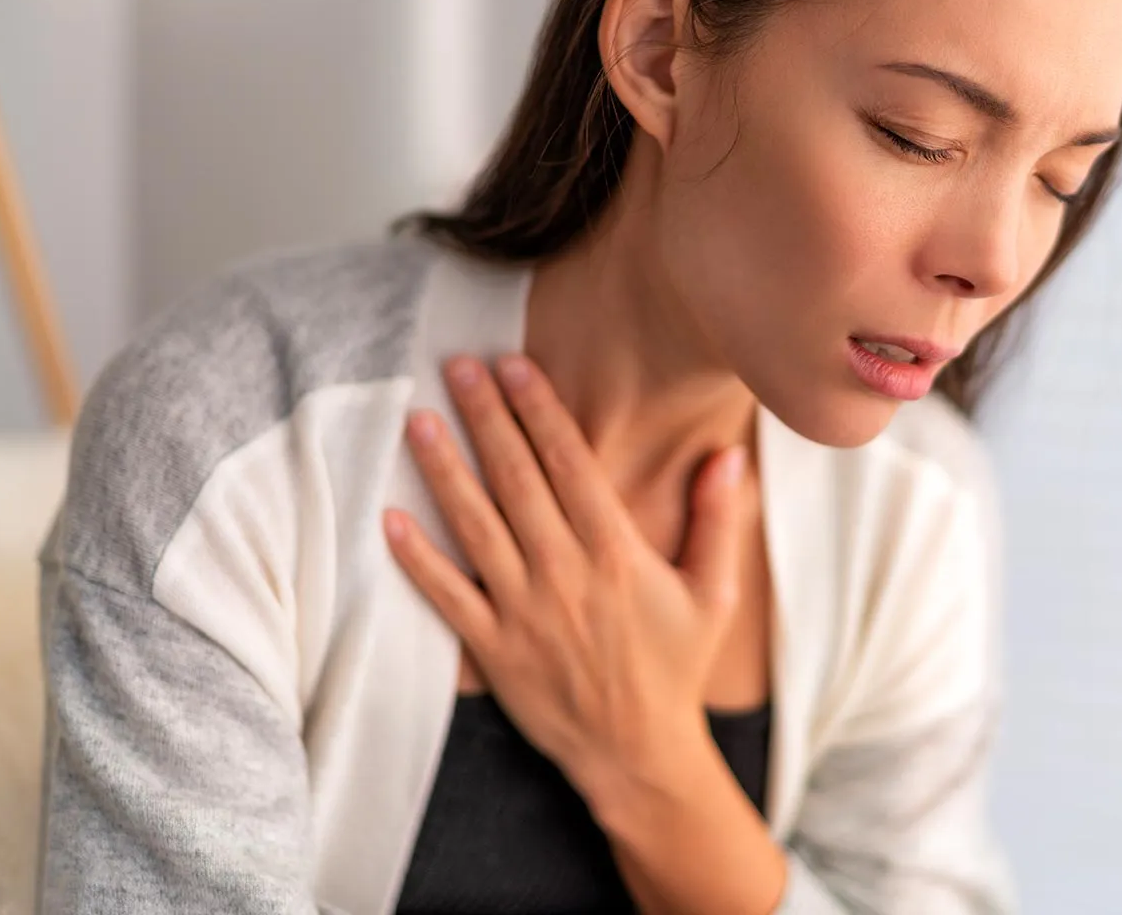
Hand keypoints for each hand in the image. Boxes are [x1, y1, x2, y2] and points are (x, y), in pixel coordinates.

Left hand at [384, 352, 752, 806]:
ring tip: (419, 421)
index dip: (539, 411)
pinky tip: (391, 517)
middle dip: (486, 418)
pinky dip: (417, 558)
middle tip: (458, 367)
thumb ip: (717, 520)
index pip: (570, 466)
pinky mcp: (493, 649)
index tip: (514, 366)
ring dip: (444, 470)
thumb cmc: (675, 668)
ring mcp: (524, 612)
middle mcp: (565, 575)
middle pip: (517, 481)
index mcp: (616, 554)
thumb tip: (729, 454)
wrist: (638, 755)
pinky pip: (447, 596)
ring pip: (476, 527)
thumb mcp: (714, 594)